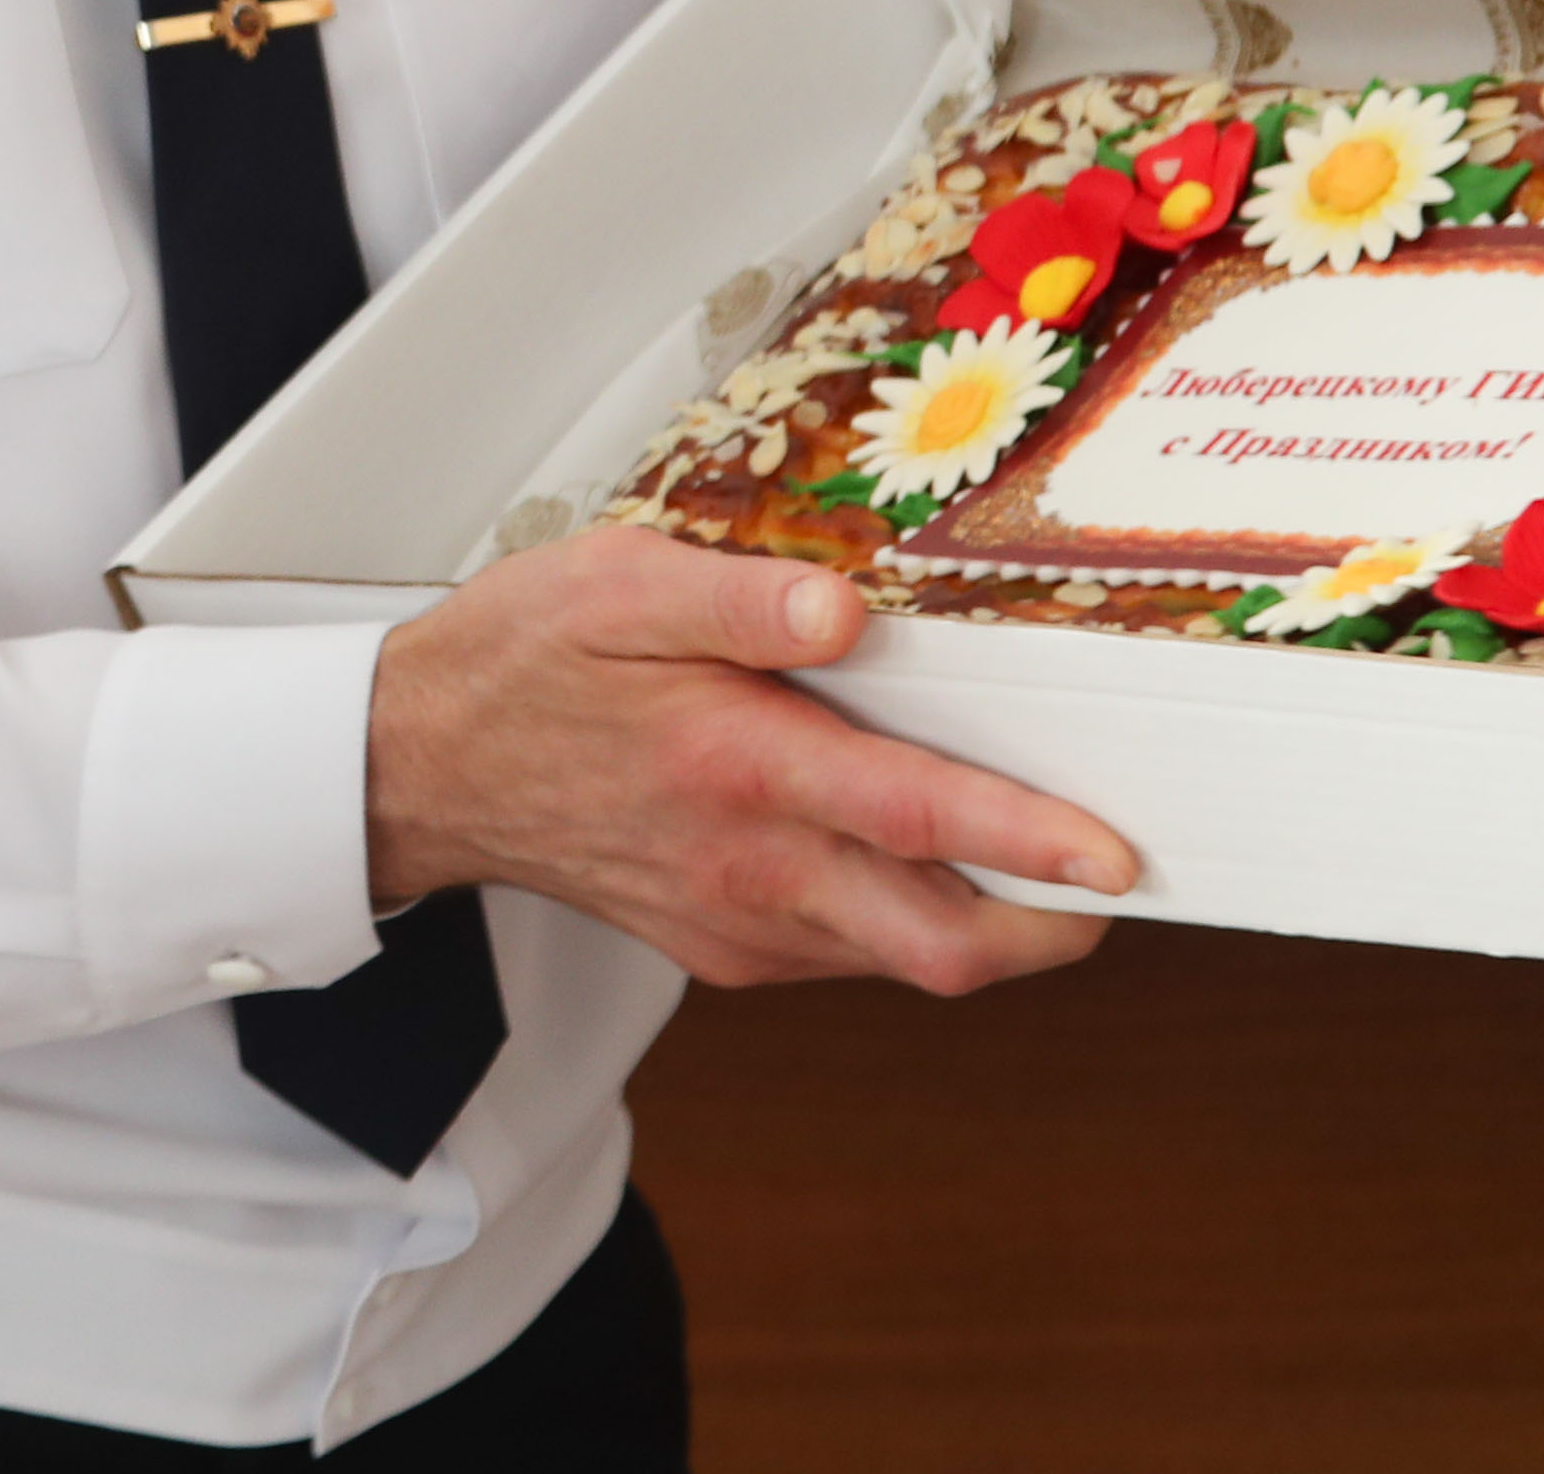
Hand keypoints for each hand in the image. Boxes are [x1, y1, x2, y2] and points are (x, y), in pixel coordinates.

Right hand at [365, 525, 1132, 995]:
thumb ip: (738, 598)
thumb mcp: (615, 585)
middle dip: (1051, 928)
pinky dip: (910, 915)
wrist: (427, 765)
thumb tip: (848, 612)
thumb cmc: (525, 662)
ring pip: (905, 957)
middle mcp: (749, 867)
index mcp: (735, 767)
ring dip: (988, 922)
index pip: (915, 817)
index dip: (1029, 844)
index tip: (1116, 857)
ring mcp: (740, 922)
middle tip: (1115, 875)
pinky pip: (851, 951)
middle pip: (940, 943)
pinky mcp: (727, 947)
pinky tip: (914, 850)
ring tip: (1039, 853)